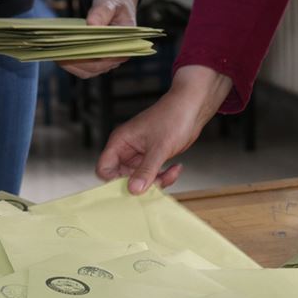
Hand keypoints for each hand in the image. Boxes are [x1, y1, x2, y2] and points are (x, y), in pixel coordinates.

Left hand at [58, 0, 138, 78]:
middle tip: (58, 53)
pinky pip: (82, 68)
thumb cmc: (114, 2)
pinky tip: (58, 54)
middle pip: (95, 66)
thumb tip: (92, 23)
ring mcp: (106, 61)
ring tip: (56, 54)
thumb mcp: (110, 2)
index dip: (91, 55)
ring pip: (87, 71)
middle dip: (76, 61)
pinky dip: (70, 64)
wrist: (114, 3)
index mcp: (126, 44)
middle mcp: (116, 57)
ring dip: (71, 64)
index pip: (108, 56)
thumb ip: (102, 12)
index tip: (75, 50)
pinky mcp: (96, 61)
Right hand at [96, 65, 233, 193]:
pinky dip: (163, 176)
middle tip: (156, 183)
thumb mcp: (159, 148)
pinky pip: (151, 175)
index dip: (113, 181)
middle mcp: (126, 150)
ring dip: (155, 181)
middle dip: (139, 184)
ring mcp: (139, 155)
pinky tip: (175, 168)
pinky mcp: (152, 158)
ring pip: (138, 179)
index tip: (131, 187)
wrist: (192, 107)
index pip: (104, 168)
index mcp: (120, 142)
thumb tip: (133, 190)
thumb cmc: (173, 116)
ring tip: (170, 174)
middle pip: (121, 177)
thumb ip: (146, 170)